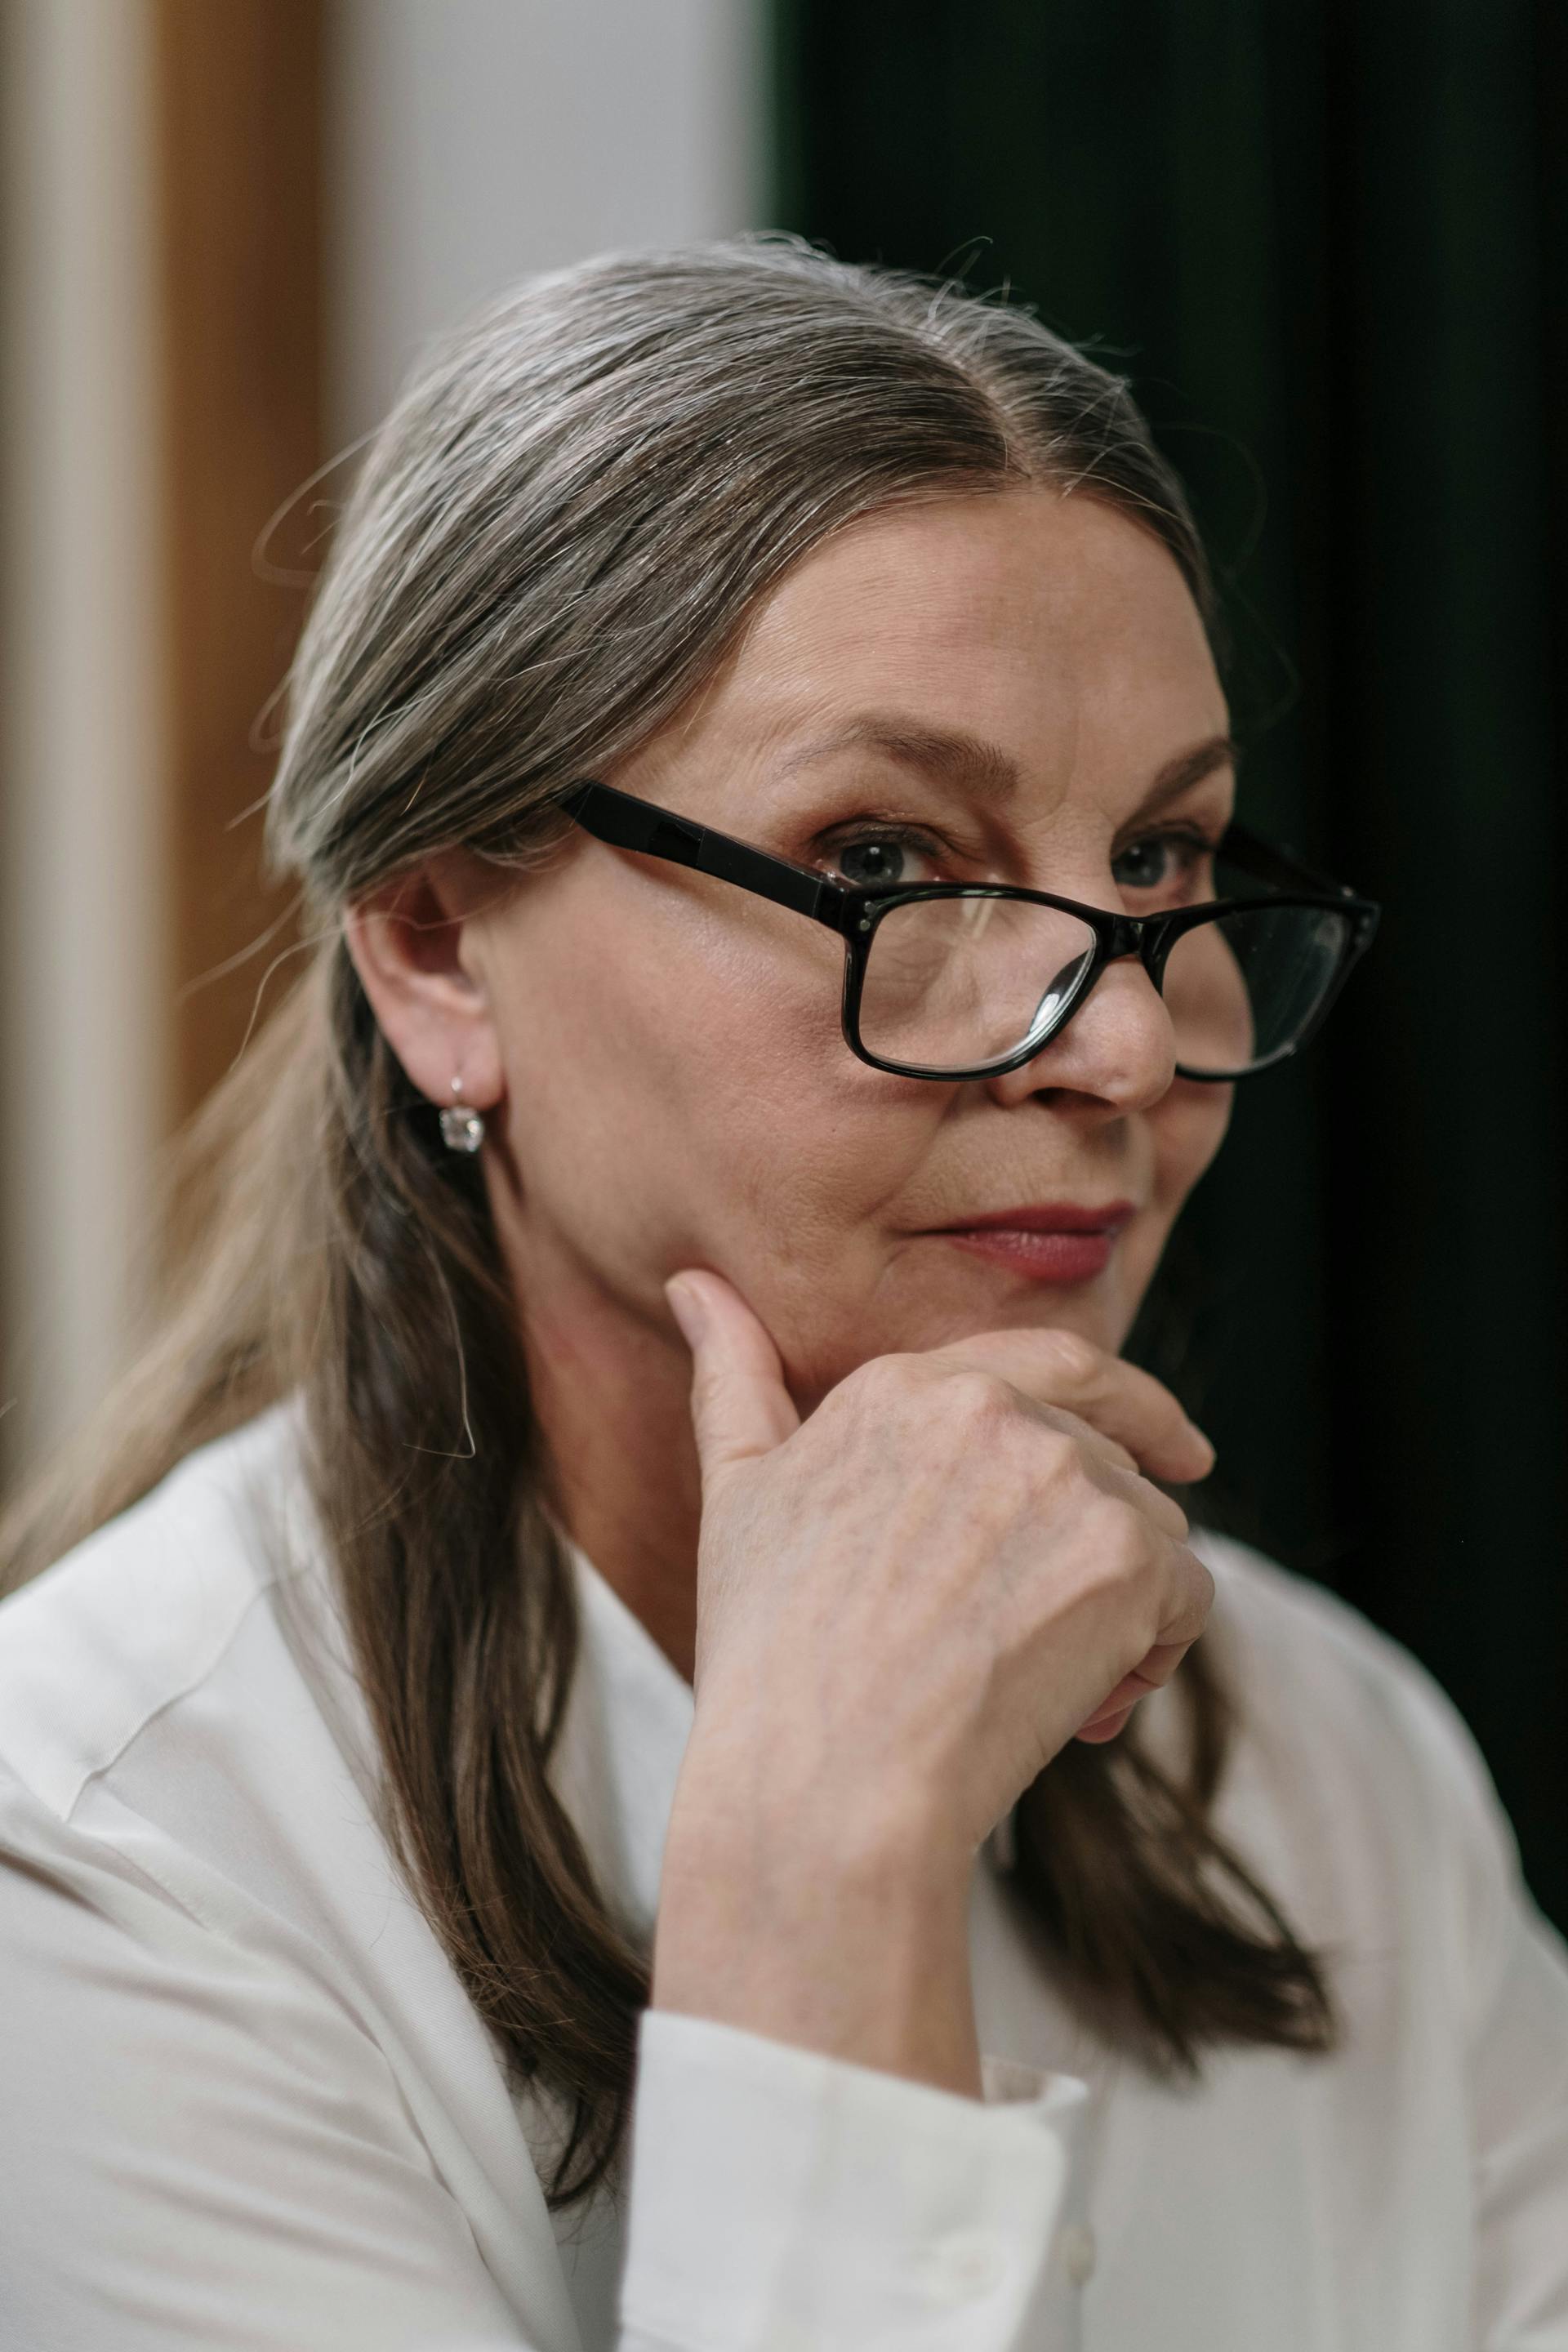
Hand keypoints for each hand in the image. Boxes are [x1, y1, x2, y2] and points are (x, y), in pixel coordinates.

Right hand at [662, 1269, 1215, 1864]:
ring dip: (1121, 1608)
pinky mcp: (1126, 1556)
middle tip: (1052, 1637)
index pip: (1060, 1362)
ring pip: (1153, 1531)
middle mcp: (995, 1408)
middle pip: (1115, 1459)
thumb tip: (692, 1284)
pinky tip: (1080, 1708)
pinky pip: (1186, 1598)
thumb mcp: (737, 1492)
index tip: (1179, 1445)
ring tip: (1039, 1686)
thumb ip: (733, 1376)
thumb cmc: (772, 1652)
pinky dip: (1154, 1655)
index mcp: (910, 1383)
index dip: (1131, 1402)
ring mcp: (1066, 1476)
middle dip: (1102, 1544)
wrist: (829, 1778)